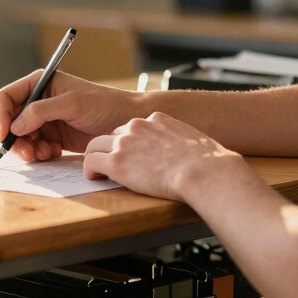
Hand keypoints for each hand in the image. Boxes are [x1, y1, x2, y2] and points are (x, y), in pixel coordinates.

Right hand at [0, 70, 144, 161]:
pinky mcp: (54, 136)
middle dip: (15, 138)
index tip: (5, 135)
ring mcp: (45, 120)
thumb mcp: (72, 104)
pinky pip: (35, 148)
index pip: (7, 97)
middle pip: (11, 122)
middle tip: (27, 153)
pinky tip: (54, 153)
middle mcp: (39, 101)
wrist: (127, 121)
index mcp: (40, 83)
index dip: (1, 116)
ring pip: (22, 138)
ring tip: (45, 153)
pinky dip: (40, 154)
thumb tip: (15, 126)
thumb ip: (41, 112)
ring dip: (28, 149)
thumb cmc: (104, 105)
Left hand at [83, 112, 244, 199]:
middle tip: (110, 164)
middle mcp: (137, 126)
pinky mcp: (116, 162)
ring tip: (98, 171)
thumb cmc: (207, 163)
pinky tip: (94, 178)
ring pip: (95, 145)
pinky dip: (90, 170)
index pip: (133, 127)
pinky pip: (91, 162)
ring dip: (95, 158)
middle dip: (109, 149)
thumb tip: (191, 153)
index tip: (130, 155)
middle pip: (111, 134)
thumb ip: (183, 142)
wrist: (203, 171)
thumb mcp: (195, 141)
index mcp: (156, 119)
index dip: (129, 143)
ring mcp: (125, 143)